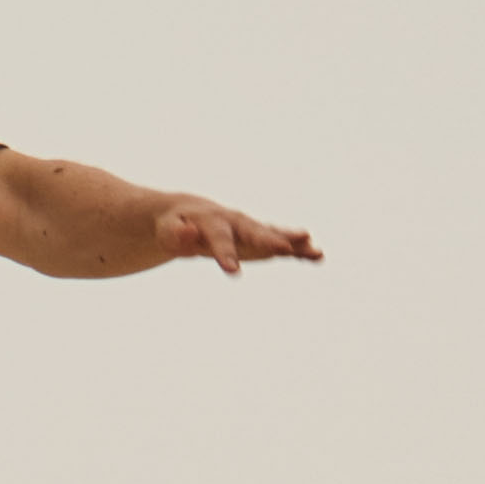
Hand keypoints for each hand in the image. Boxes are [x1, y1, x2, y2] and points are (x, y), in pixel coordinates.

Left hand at [154, 199, 319, 274]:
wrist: (189, 212)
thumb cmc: (173, 225)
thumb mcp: (168, 231)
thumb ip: (176, 234)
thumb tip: (186, 233)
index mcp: (212, 221)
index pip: (219, 239)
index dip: (225, 254)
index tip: (232, 271)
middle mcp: (236, 221)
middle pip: (255, 231)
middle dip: (269, 240)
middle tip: (285, 249)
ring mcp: (250, 229)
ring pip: (273, 235)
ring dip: (293, 242)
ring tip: (315, 250)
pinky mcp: (260, 239)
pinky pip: (281, 243)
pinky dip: (297, 249)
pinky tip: (316, 255)